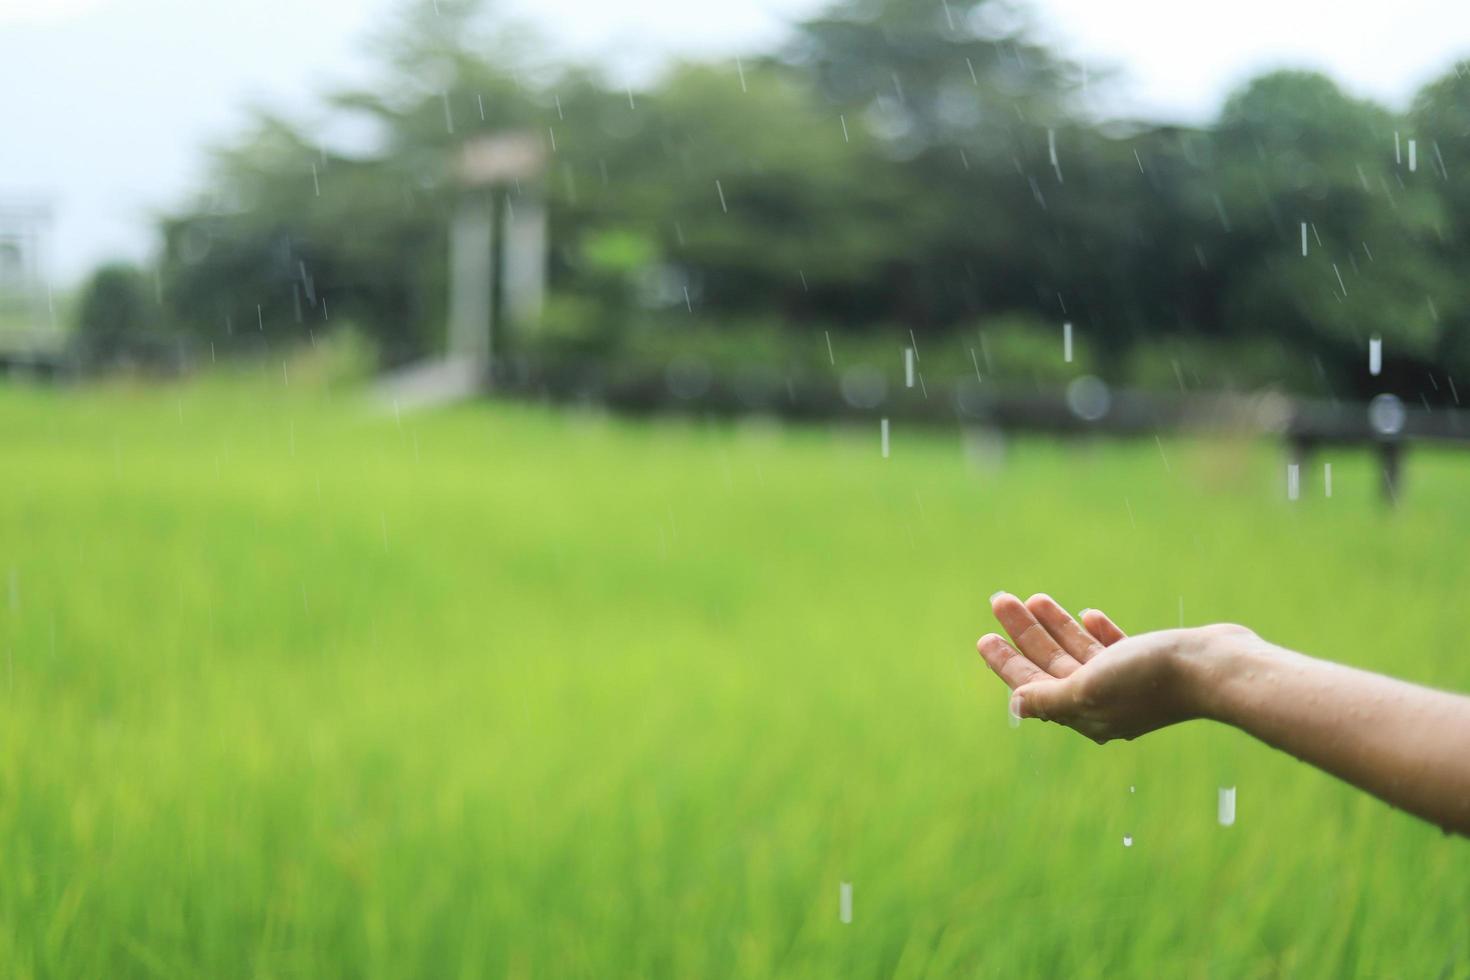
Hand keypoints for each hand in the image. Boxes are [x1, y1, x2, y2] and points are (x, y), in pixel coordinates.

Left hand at [976, 593, 1237, 742]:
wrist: (1216, 668)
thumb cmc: (1149, 678)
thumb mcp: (1088, 689)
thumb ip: (1050, 697)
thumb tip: (1015, 705)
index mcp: (1084, 713)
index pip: (1033, 686)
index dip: (1007, 663)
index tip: (985, 638)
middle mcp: (1104, 701)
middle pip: (1051, 664)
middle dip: (1025, 634)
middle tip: (1000, 600)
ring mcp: (1129, 682)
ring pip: (1079, 650)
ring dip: (1055, 624)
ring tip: (1034, 598)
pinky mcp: (1152, 662)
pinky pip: (1114, 646)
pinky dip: (1096, 631)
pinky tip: (1086, 613)